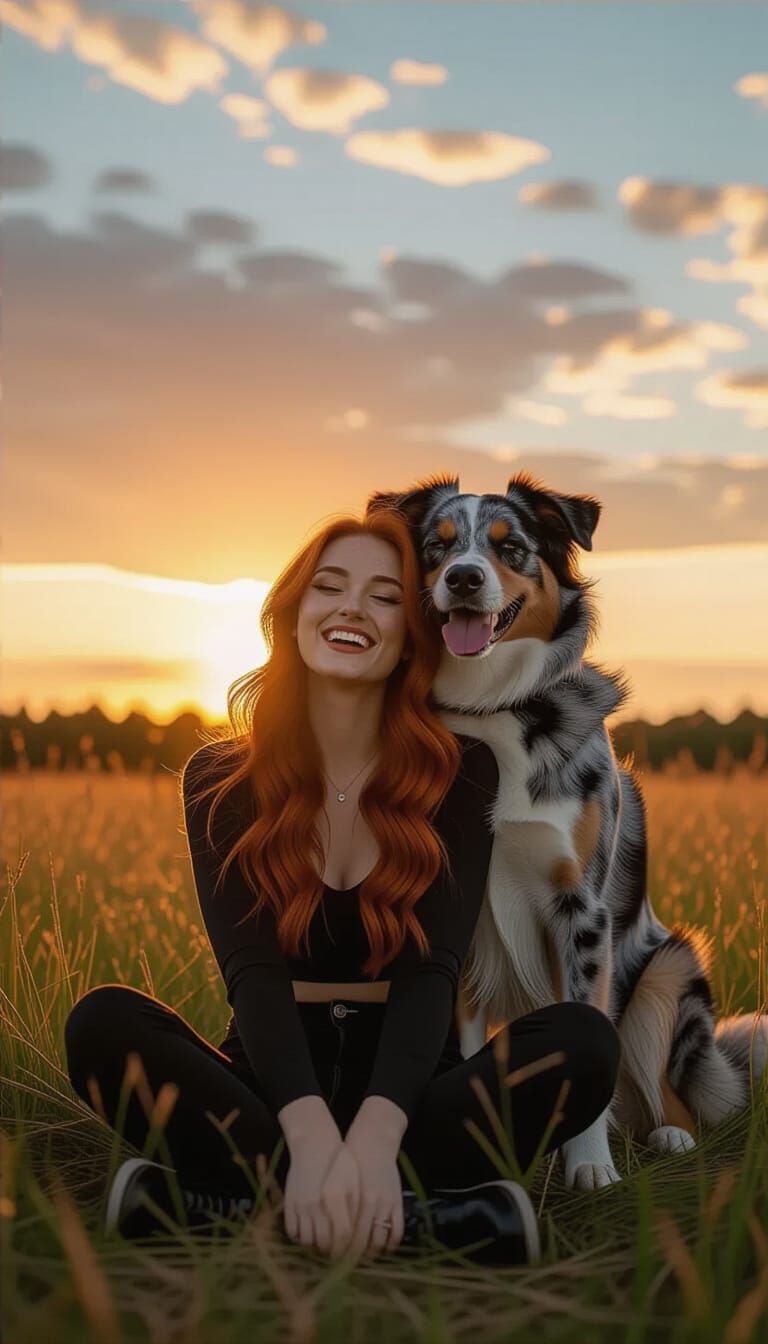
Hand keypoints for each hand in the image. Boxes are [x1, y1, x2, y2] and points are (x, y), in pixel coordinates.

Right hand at [282, 1129, 344, 1255]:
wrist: (313, 1143)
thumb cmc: (338, 1160)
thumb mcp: (352, 1181)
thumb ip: (354, 1208)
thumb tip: (356, 1234)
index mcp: (334, 1199)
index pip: (342, 1236)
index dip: (347, 1250)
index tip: (350, 1255)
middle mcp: (315, 1205)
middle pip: (323, 1243)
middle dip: (332, 1253)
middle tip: (338, 1254)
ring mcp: (299, 1205)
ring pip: (306, 1241)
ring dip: (316, 1248)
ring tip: (324, 1247)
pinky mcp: (288, 1203)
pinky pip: (292, 1231)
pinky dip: (300, 1239)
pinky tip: (310, 1235)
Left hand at [342, 1125, 404, 1258]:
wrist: (373, 1142)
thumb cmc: (348, 1162)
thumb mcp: (332, 1182)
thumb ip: (329, 1209)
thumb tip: (322, 1238)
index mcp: (348, 1199)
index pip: (344, 1238)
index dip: (339, 1253)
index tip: (334, 1260)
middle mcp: (367, 1204)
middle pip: (360, 1243)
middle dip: (353, 1258)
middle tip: (347, 1266)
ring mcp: (385, 1203)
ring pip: (378, 1240)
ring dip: (371, 1255)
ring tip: (363, 1260)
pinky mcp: (397, 1203)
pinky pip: (396, 1231)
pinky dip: (390, 1245)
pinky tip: (382, 1249)